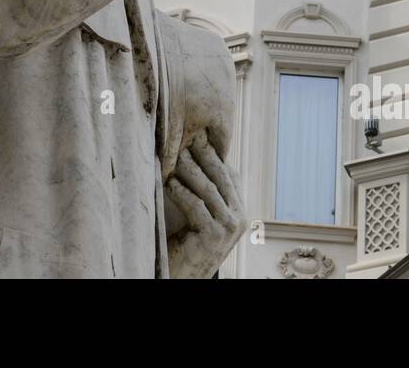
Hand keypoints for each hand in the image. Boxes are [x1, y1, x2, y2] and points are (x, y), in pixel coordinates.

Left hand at [165, 130, 245, 278]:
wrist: (185, 275)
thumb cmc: (188, 242)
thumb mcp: (201, 213)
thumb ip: (204, 192)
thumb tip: (193, 154)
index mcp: (239, 209)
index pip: (228, 173)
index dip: (213, 153)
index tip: (197, 133)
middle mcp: (239, 217)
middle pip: (219, 177)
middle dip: (202, 155)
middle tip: (186, 136)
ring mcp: (229, 228)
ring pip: (208, 189)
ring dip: (189, 170)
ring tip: (174, 155)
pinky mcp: (214, 236)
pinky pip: (196, 206)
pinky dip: (181, 192)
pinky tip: (169, 182)